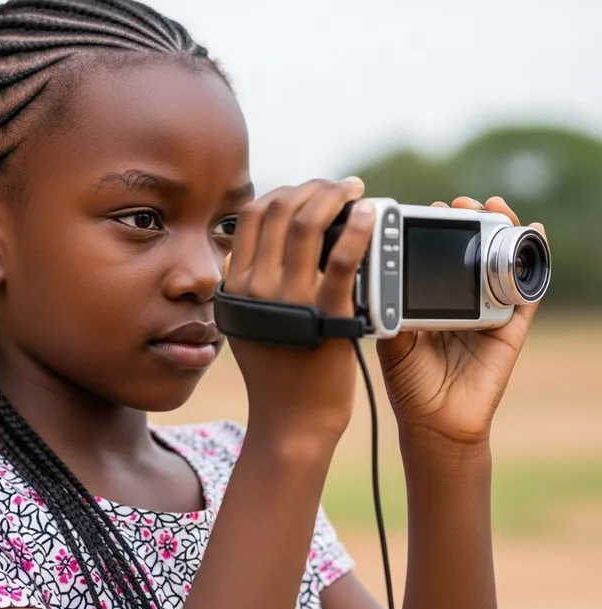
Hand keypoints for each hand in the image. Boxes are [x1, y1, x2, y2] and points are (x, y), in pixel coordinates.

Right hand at [224, 177, 373, 444]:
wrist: (292, 420)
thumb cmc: (278, 370)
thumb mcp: (249, 321)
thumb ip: (252, 283)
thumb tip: (266, 239)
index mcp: (236, 285)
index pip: (252, 216)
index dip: (283, 192)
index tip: (308, 191)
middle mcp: (255, 287)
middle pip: (280, 210)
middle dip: (314, 188)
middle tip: (340, 188)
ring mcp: (289, 300)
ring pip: (307, 225)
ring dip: (335, 197)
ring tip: (357, 192)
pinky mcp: (325, 314)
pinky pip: (341, 261)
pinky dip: (357, 230)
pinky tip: (371, 213)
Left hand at [376, 196, 546, 446]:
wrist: (434, 423)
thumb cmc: (409, 385)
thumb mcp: (393, 343)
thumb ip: (391, 311)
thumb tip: (377, 276)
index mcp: (428, 301)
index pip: (433, 257)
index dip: (433, 232)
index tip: (427, 209)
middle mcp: (458, 301)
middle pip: (468, 251)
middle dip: (467, 222)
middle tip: (459, 203)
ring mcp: (487, 311)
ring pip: (499, 262)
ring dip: (501, 230)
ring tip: (493, 208)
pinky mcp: (511, 327)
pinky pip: (526, 289)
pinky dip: (533, 260)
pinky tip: (534, 232)